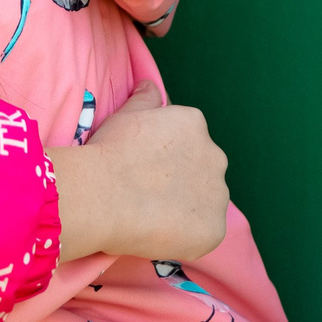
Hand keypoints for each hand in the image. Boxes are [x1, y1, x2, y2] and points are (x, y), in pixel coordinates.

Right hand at [47, 88, 229, 263]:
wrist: (104, 194)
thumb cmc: (110, 151)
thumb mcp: (125, 114)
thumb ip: (144, 98)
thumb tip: (149, 84)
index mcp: (195, 125)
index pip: (187, 143)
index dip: (164, 159)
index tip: (143, 169)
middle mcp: (215, 155)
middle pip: (202, 171)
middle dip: (182, 182)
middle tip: (148, 194)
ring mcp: (218, 194)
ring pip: (205, 203)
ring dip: (187, 209)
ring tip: (152, 216)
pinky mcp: (215, 229)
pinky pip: (203, 234)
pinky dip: (186, 237)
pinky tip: (159, 233)